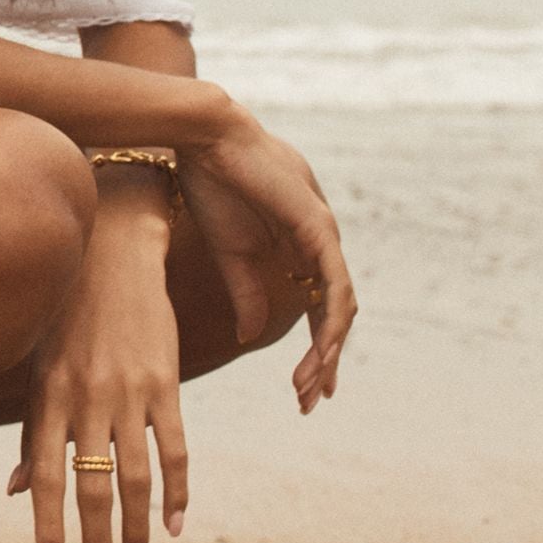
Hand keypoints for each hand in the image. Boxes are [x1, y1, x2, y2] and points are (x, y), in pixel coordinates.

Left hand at [8, 199, 182, 542]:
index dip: (47, 526)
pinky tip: (176, 523)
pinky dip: (176, 489)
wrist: (112, 248)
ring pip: (134, 475)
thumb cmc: (62, 310)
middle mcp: (85, 397)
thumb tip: (15, 490)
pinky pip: (174, 447)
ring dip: (138, 528)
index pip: (44, 475)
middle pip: (90, 484)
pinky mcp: (165, 381)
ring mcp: (128, 391)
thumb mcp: (36, 360)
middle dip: (96, 542)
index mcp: (46, 395)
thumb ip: (30, 428)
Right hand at [178, 108, 356, 412]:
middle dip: (324, 362)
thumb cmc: (212, 186)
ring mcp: (324, 237)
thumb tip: (252, 337)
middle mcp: (319, 246)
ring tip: (311, 386)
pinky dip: (331, 321)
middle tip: (311, 401)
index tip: (301, 389)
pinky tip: (325, 351)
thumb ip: (246, 294)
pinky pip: (334, 285)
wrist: (204, 141)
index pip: (316, 309)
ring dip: (329, 351)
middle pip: (332, 315)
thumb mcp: (229, 254)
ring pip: (339, 307)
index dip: (314, 351)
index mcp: (296, 251)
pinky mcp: (319, 229)